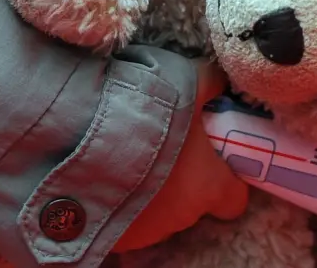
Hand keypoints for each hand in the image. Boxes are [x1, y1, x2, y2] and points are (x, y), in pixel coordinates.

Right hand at [112, 60, 249, 253]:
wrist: (83, 136)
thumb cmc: (147, 111)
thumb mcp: (186, 81)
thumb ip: (209, 84)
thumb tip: (220, 82)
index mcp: (208, 185)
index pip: (234, 200)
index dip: (225, 180)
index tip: (211, 162)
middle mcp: (183, 215)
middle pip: (192, 203)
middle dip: (179, 180)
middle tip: (157, 147)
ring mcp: (148, 230)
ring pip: (157, 212)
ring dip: (147, 190)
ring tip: (124, 157)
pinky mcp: (114, 236)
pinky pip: (123, 218)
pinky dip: (118, 199)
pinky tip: (103, 174)